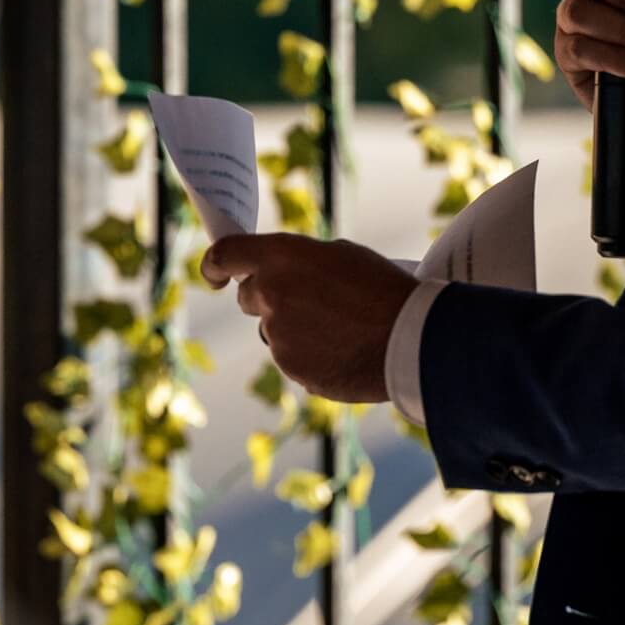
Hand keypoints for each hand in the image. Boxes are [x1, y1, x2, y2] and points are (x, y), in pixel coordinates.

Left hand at [201, 234, 414, 403]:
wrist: (411, 339)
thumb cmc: (383, 289)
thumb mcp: (340, 256)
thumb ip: (300, 263)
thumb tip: (283, 275)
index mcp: (282, 257)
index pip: (225, 255)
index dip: (213, 264)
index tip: (214, 274)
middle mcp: (271, 295)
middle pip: (250, 296)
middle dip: (269, 296)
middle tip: (308, 299)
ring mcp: (279, 336)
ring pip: (275, 330)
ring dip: (296, 328)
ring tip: (342, 328)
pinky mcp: (292, 369)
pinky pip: (294, 358)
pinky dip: (312, 355)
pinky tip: (344, 350)